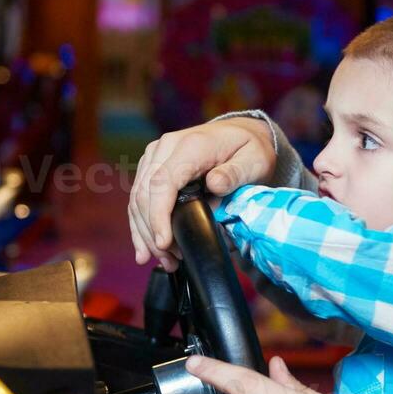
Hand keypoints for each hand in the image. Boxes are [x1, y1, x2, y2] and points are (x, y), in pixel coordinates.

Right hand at [129, 118, 275, 271]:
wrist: (240, 134)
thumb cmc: (249, 149)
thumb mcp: (254, 160)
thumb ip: (236, 173)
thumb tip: (215, 184)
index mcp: (191, 146)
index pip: (163, 182)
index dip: (158, 215)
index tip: (163, 243)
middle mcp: (166, 147)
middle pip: (145, 193)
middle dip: (152, 232)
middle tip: (170, 259)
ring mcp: (156, 155)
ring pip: (138, 198)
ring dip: (145, 232)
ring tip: (163, 259)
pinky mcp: (152, 165)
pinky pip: (139, 196)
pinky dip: (140, 223)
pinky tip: (145, 247)